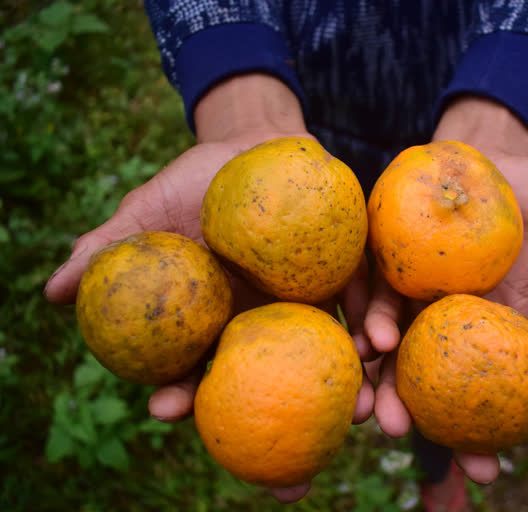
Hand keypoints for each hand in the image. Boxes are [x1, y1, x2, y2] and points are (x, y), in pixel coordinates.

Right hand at [44, 74, 374, 502]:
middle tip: (289, 475)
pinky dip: (370, 323)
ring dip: (343, 392)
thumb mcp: (146, 213)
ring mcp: (307, 301)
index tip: (168, 411)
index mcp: (217, 320)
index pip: (198, 371)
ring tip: (354, 417)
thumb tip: (50, 291)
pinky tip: (377, 343)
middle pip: (271, 384)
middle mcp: (265, 322)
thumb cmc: (196, 183)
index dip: (183, 396)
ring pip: (326, 357)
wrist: (253, 144)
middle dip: (282, 432)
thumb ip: (108, 250)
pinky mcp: (345, 271)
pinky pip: (361, 301)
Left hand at [365, 96, 527, 484]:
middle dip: (448, 435)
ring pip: (402, 357)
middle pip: (447, 390)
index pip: (509, 389)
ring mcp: (423, 299)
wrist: (493, 156)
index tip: (512, 456)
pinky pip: (377, 296)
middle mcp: (460, 325)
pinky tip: (376, 343)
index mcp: (507, 328)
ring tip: (392, 424)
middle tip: (464, 468)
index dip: (515, 425)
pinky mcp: (393, 264)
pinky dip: (376, 321)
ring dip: (393, 394)